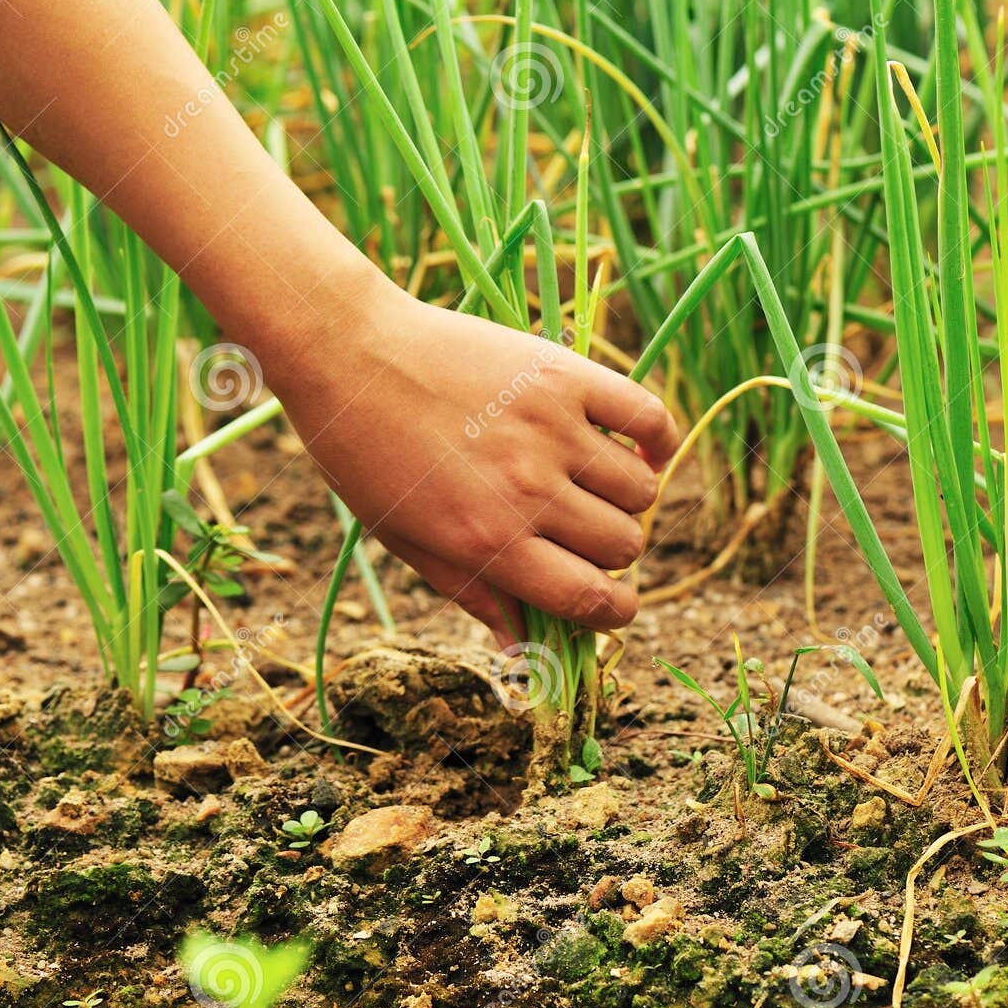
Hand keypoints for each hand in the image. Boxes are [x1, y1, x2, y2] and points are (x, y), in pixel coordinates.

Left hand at [266, 271, 680, 643]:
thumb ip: (476, 595)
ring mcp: (552, 431)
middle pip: (621, 546)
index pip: (590, 599)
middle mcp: (529, 492)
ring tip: (598, 486)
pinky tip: (639, 450)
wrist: (350, 354)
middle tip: (582, 532)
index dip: (614, 613)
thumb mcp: (410, 541)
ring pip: (640, 490)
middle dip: (612, 552)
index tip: (615, 606)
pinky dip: (658, 441)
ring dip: (628, 499)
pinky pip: (648, 417)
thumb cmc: (369, 457)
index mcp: (491, 544)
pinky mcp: (565, 377)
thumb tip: (525, 653)